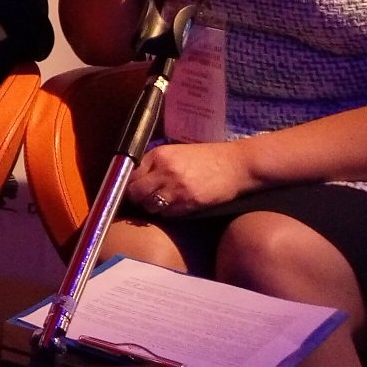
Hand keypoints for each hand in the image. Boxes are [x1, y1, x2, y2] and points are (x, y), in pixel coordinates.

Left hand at [128, 140, 256, 214]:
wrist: (237, 164)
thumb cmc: (208, 157)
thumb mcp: (177, 152)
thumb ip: (156, 163)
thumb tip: (136, 177)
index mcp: (159, 155)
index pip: (130, 174)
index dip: (129, 184)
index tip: (130, 190)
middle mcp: (164, 171)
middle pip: (136, 192)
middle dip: (136, 198)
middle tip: (142, 200)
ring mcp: (176, 188)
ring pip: (150, 206)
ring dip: (152, 208)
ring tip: (159, 204)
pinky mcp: (190, 202)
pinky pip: (169, 214)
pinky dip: (168, 213)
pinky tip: (175, 207)